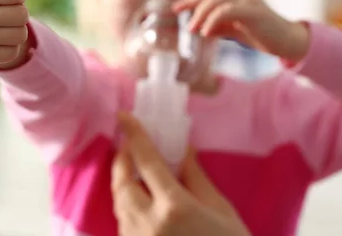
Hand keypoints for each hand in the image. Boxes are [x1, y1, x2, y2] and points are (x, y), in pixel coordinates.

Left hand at [112, 112, 250, 235]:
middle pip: (122, 185)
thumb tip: (182, 151)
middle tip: (127, 148)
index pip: (147, 162)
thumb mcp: (220, 210)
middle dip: (121, 163)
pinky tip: (142, 204)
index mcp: (174, 208)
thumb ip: (195, 178)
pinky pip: (125, 227)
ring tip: (135, 173)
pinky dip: (129, 210)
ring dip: (124, 187)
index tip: (124, 116)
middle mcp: (149, 225)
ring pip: (120, 207)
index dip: (134, 136)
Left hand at [173, 0, 308, 60]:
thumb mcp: (236, 30)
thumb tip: (201, 28)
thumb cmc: (262, 35)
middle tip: (177, 12)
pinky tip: (206, 33)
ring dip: (201, 14)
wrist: (288, 41)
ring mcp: (248, 1)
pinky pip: (227, 11)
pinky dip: (213, 20)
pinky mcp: (253, 12)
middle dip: (192, 1)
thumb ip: (220, 26)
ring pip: (217, 0)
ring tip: (192, 29)